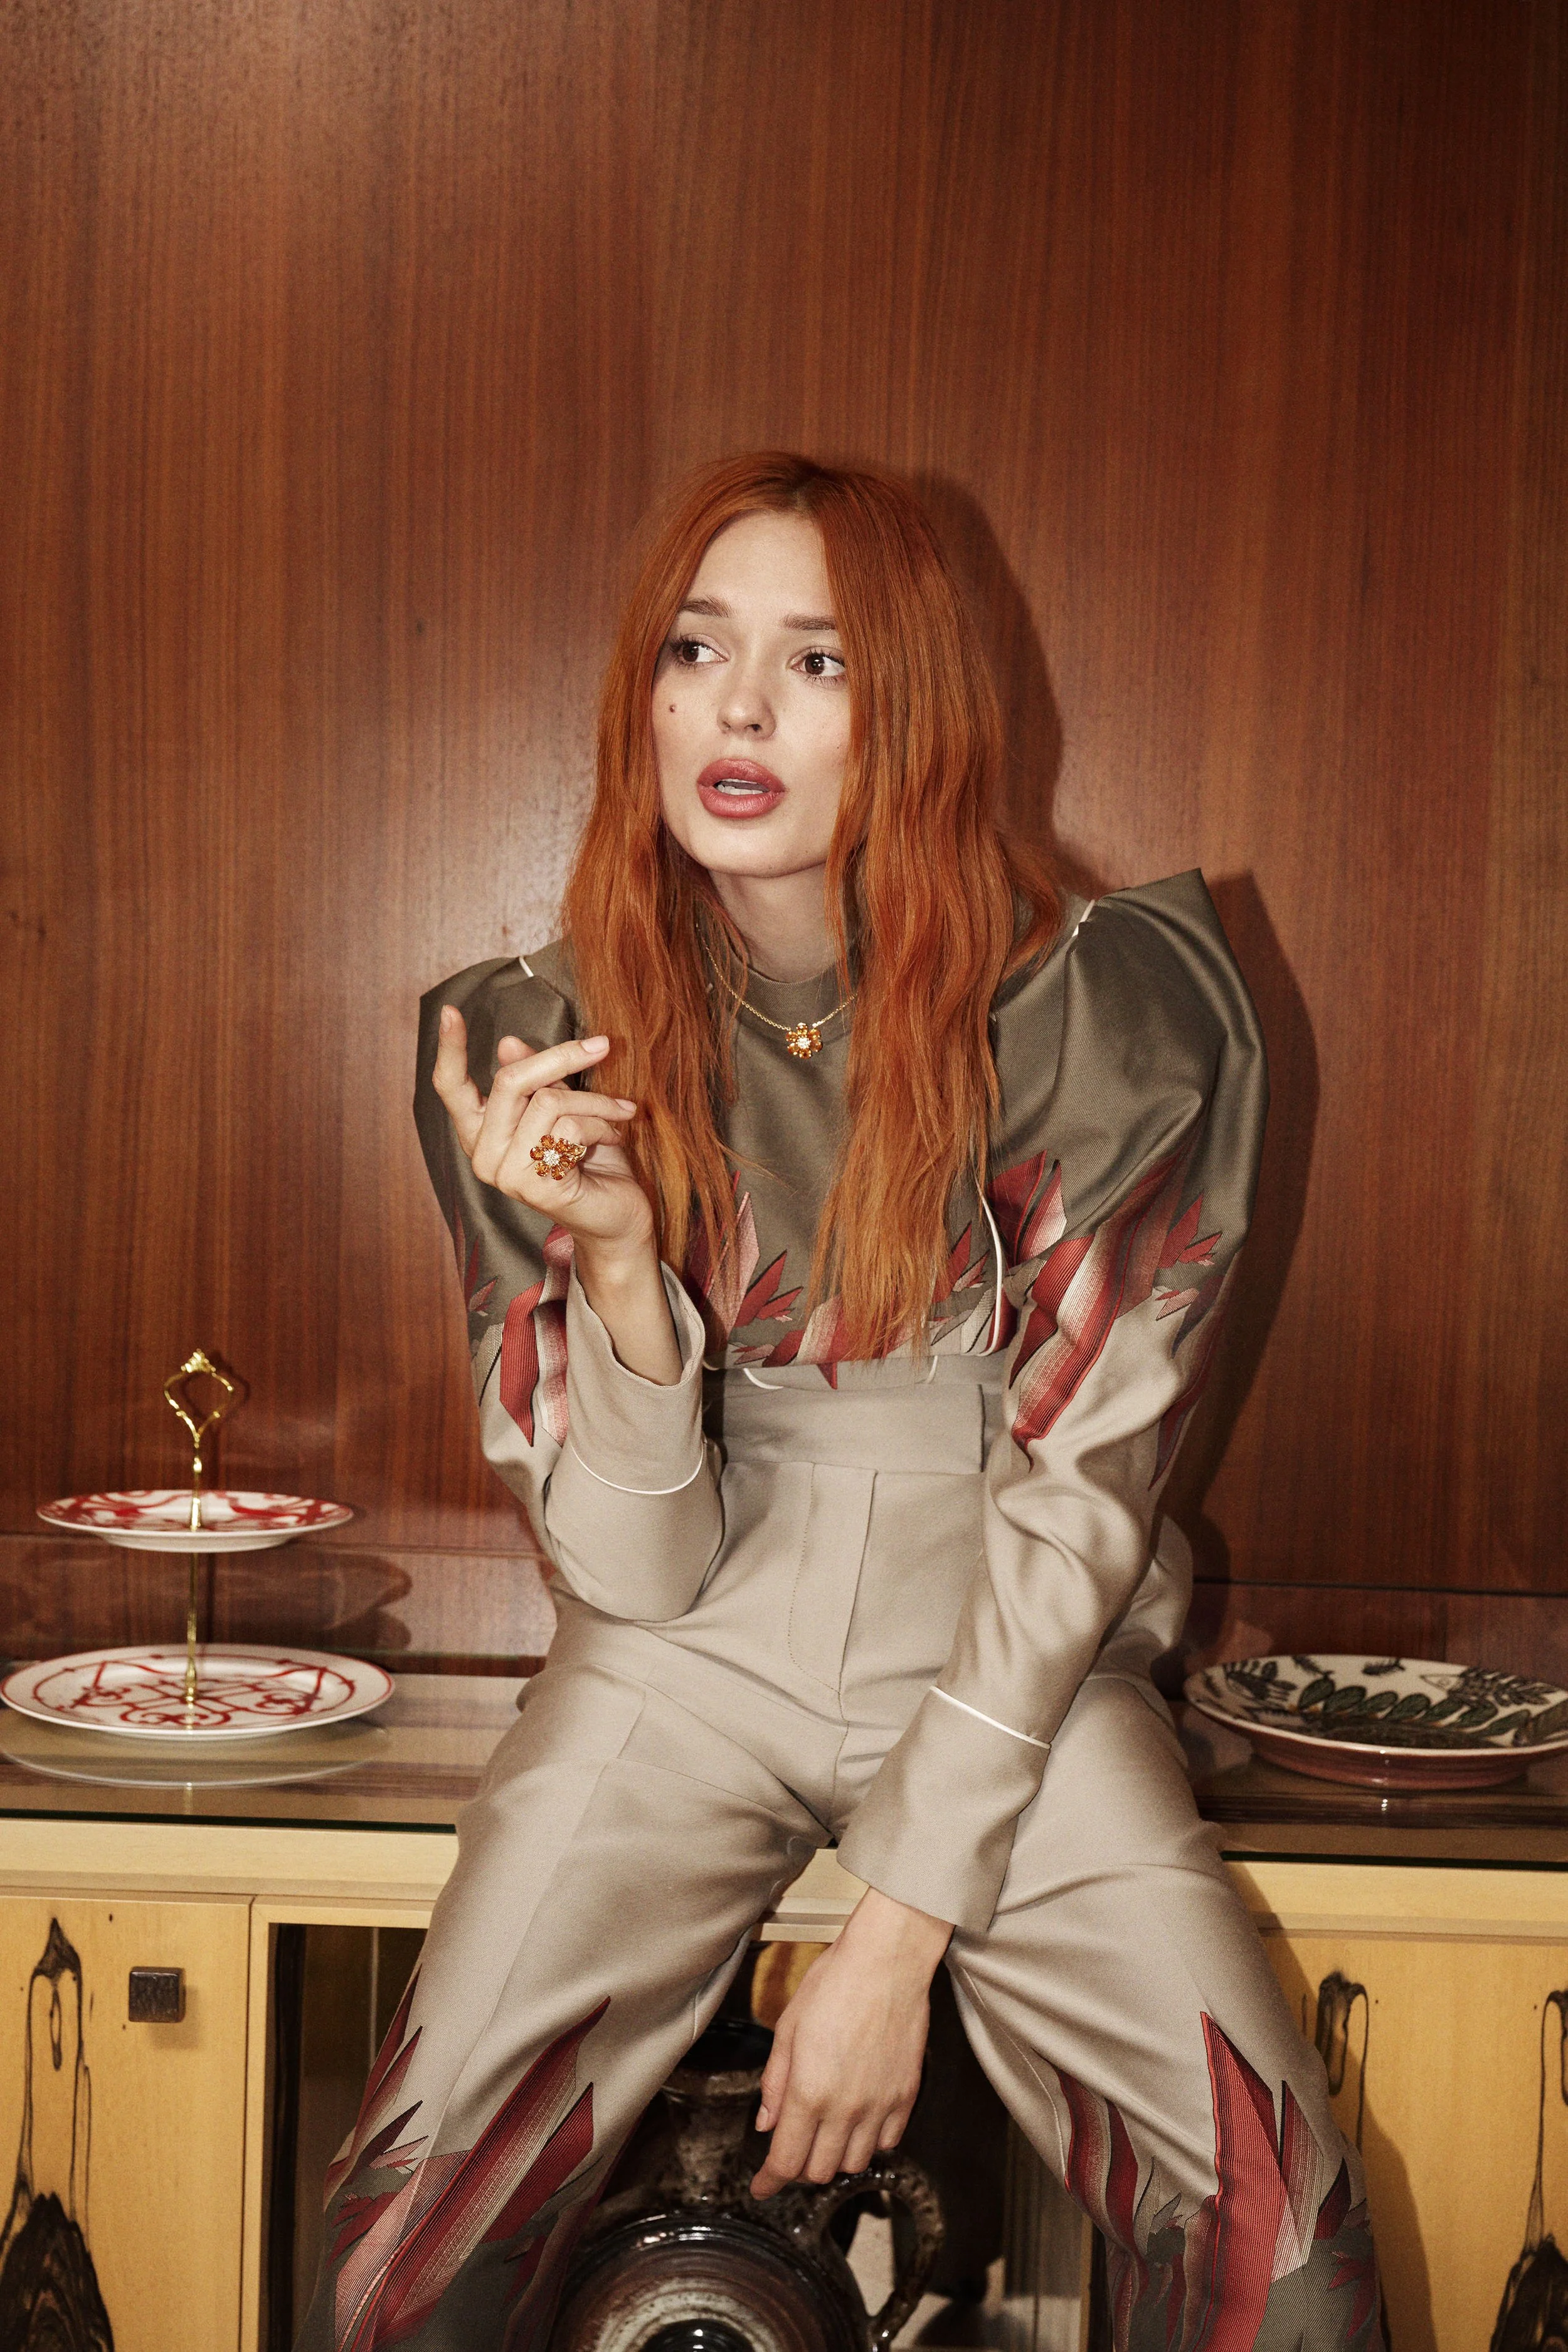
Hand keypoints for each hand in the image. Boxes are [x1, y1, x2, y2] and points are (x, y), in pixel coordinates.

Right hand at [433, 1007, 652, 1258]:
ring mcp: (505, 1173)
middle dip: (562, 1056)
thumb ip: (537, 1080)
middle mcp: (483, 1153)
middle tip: (604, 1044)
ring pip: (549, 1101)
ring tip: (619, 1112)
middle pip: (510, 1080)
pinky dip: (603, 1125)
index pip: (451, 1087)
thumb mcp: (563, 1109)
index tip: (449, 1011)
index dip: (450, 1049)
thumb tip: (507, 1043)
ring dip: (596, 1101)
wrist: (619, 1217)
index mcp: (481, 1132)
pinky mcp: (534, 1185)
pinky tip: (616, 1137)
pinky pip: (569, 1129)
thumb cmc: (591, 1161)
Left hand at [749, 1890, 952, 2197]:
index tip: (760, 2187)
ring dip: (834, 2156)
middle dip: (798, 2165)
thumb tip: (766, 2122)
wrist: (887, 1961)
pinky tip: (859, 2119)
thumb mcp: (788, 2028)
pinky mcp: (906, 2096)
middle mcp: (846, 2109)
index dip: (769, 2181)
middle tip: (792, 2143)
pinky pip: (887, 2142)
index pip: (786, 2161)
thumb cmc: (834, 1984)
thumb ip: (775, 2082)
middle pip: (818, 2170)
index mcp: (809, 2092)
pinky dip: (869, 2142)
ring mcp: (880, 2106)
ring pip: (854, 2163)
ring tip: (825, 2130)